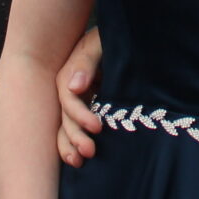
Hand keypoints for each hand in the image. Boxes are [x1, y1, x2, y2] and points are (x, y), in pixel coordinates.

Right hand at [55, 26, 103, 166]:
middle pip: (65, 116)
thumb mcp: (101, 41)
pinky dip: (74, 144)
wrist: (133, 37)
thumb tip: (75, 87)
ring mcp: (82, 99)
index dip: (79, 114)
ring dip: (70, 144)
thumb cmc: (117, 37)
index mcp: (72, 71)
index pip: (68, 97)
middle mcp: (73, 88)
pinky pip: (78, 128)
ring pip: (66, 126)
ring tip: (80, 161)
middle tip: (90, 152)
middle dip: (75, 135)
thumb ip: (87, 59)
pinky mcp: (92, 107)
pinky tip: (78, 160)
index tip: (97, 127)